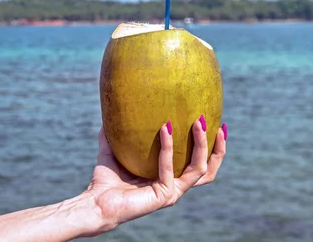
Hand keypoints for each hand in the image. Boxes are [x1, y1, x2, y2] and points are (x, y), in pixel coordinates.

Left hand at [84, 118, 226, 234]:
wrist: (95, 203)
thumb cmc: (105, 181)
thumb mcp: (113, 150)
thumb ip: (116, 132)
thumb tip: (112, 109)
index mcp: (170, 178)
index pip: (199, 164)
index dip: (212, 148)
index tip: (215, 123)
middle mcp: (175, 186)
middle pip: (208, 169)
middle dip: (217, 148)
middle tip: (217, 124)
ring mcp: (172, 193)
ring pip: (199, 169)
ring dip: (202, 145)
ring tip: (198, 122)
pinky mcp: (164, 196)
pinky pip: (170, 168)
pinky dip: (169, 147)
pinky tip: (165, 128)